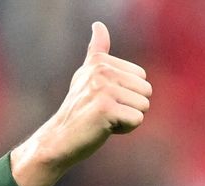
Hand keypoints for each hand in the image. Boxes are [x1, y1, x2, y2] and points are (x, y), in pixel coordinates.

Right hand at [11, 22, 151, 185]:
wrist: (58, 141)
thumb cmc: (77, 111)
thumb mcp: (86, 76)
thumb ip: (96, 51)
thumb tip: (98, 25)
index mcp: (99, 62)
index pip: (141, 77)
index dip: (127, 95)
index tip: (102, 100)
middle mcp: (100, 71)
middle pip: (146, 91)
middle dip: (130, 107)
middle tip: (103, 113)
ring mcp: (102, 89)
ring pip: (143, 106)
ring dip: (126, 119)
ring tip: (102, 120)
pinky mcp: (105, 109)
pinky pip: (136, 120)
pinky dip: (123, 129)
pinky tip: (103, 128)